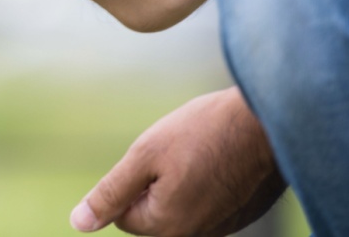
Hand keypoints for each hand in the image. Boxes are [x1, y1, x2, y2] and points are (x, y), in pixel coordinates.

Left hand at [71, 88, 285, 236]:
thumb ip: (110, 193)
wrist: (269, 123)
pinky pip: (209, 202)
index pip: (124, 213)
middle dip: (156, 183)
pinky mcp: (243, 214)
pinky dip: (208, 182)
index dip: (131, 179)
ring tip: (201, 152)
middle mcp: (196, 236)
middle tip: (179, 151)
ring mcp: (224, 228)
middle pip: (153, 212)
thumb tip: (79, 223)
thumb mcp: (144, 155)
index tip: (155, 155)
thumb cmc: (204, 133)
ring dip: (182, 182)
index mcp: (167, 227)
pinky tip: (220, 157)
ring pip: (181, 205)